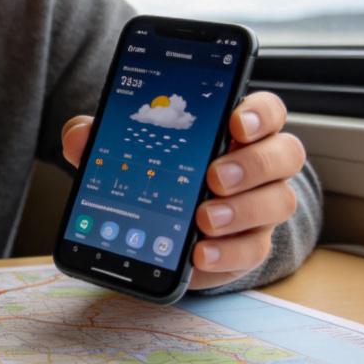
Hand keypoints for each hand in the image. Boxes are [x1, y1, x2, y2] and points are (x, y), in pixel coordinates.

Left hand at [61, 91, 303, 290]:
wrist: (169, 228)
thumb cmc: (156, 172)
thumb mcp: (126, 149)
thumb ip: (102, 136)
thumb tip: (79, 135)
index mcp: (235, 130)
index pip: (266, 110)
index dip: (259, 113)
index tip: (235, 121)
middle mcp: (259, 165)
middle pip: (284, 154)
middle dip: (253, 164)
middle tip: (213, 176)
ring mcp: (260, 205)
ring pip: (277, 201)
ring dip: (241, 210)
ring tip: (202, 218)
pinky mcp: (249, 245)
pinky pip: (254, 249)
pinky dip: (226, 252)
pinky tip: (198, 253)